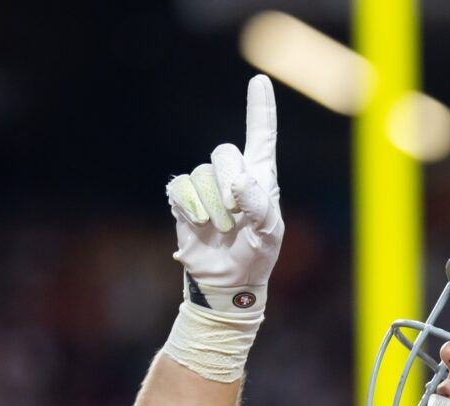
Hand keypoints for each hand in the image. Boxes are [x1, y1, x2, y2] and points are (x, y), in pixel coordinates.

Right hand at [167, 74, 281, 312]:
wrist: (228, 281)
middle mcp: (233, 174)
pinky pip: (180, 189)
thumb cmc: (256, 256)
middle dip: (228, 182)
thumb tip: (239, 184)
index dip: (260, 107)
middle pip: (224, 152)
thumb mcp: (269, 236)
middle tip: (235, 214)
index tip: (260, 80)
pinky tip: (199, 225)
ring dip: (211, 208)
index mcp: (261, 177)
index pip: (262, 135)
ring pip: (201, 175)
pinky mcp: (184, 199)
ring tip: (220, 230)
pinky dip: (190, 209)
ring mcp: (207, 185)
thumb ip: (260, 208)